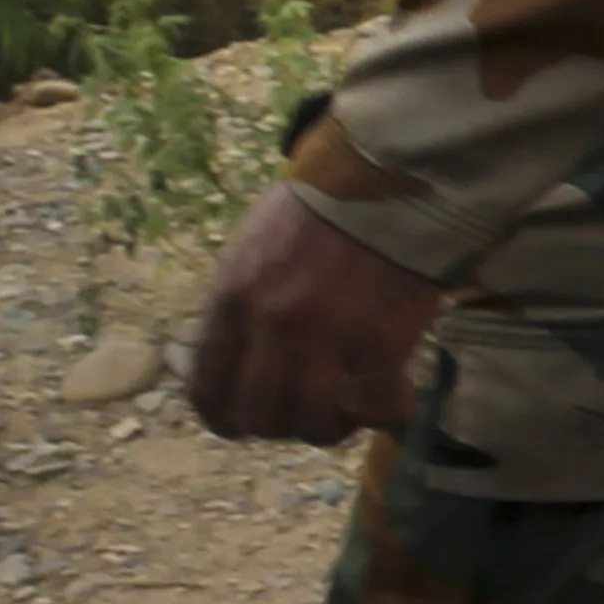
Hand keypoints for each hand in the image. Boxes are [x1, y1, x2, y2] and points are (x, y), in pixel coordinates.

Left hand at [187, 185, 445, 446]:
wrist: (389, 177)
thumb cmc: (320, 208)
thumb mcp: (253, 248)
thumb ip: (240, 303)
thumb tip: (240, 354)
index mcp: (232, 299)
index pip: (208, 389)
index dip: (224, 417)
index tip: (243, 422)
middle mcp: (272, 326)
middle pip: (257, 417)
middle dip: (277, 426)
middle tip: (301, 415)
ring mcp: (328, 337)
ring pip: (312, 423)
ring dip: (330, 426)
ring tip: (349, 410)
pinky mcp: (382, 342)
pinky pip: (375, 407)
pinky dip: (384, 412)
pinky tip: (395, 396)